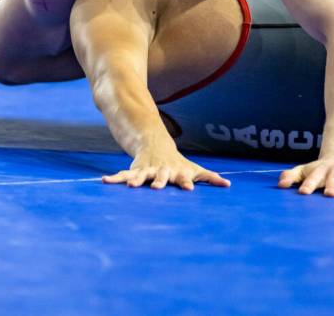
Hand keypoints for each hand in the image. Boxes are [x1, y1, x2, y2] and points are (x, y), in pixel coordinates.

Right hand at [103, 147, 230, 190]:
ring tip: (129, 186)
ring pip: (141, 175)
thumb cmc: (178, 164)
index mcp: (176, 171)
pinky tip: (105, 181)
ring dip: (136, 180)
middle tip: (158, 188)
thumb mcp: (193, 169)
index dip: (185, 182)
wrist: (155, 144)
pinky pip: (123, 175)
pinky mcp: (134, 170)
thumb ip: (209, 177)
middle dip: (160, 181)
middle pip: (161, 176)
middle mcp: (161, 170)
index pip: (182, 177)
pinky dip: (115, 178)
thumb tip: (228, 185)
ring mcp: (147, 169)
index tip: (189, 189)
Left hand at [277, 157, 333, 197]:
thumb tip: (280, 184)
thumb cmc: (319, 169)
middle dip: (331, 186)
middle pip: (333, 180)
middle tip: (330, 195)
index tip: (302, 193)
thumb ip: (292, 176)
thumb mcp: (305, 170)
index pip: (312, 178)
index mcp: (320, 171)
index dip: (308, 185)